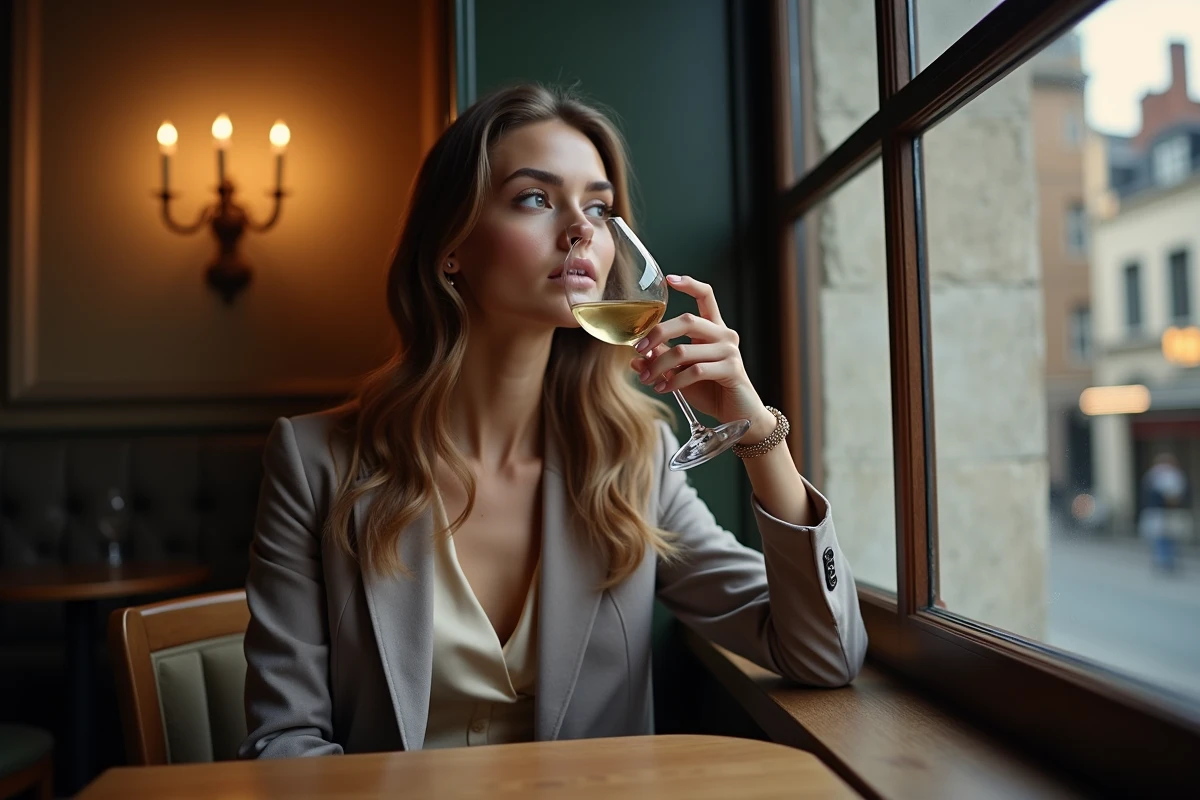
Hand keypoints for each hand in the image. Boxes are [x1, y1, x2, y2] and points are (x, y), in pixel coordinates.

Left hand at [631, 274, 775, 439]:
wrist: (738, 415)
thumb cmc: (710, 391)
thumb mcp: (681, 373)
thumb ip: (662, 360)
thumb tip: (635, 357)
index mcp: (714, 329)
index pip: (706, 296)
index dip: (689, 284)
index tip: (669, 279)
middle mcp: (724, 335)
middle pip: (687, 320)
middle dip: (658, 333)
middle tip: (638, 348)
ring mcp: (730, 351)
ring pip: (684, 350)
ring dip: (659, 366)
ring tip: (646, 379)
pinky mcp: (732, 370)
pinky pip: (695, 371)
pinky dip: (673, 381)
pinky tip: (662, 388)